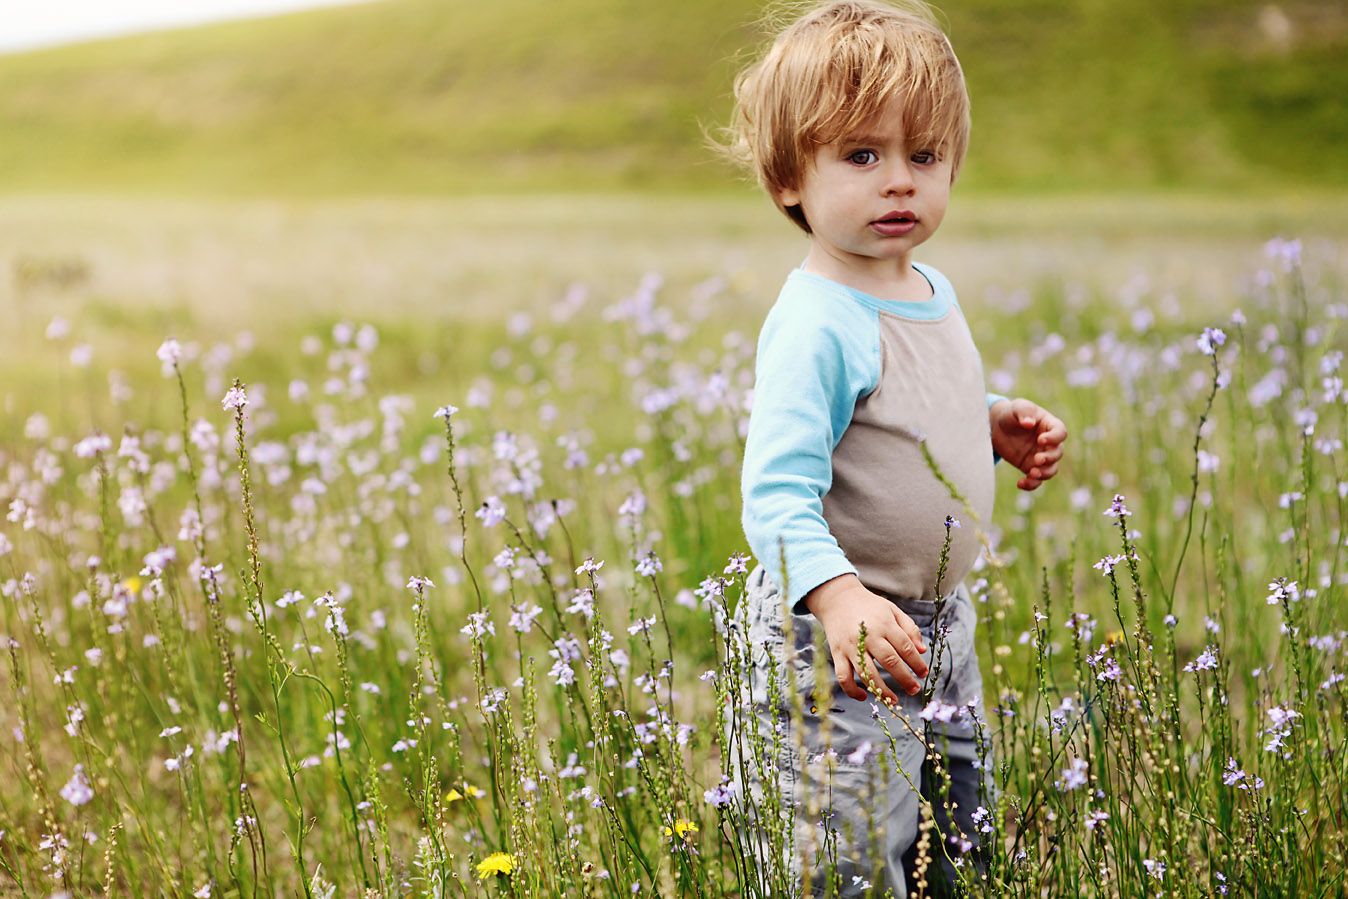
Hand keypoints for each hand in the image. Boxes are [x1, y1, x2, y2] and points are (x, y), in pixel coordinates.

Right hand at [804, 574, 928, 705]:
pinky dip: (852, 690)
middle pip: (889, 661)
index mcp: (884, 624)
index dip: (916, 662)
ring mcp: (850, 646)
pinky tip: (864, 696)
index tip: (924, 673)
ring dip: (882, 690)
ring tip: (894, 700)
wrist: (837, 598)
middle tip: (914, 689)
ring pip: (867, 673)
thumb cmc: (869, 606)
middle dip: (904, 678)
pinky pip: (843, 676)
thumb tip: (922, 651)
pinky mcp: (837, 653)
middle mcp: (867, 636)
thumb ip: (909, 628)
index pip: (904, 646)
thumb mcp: (892, 610)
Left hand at [990, 397, 1066, 490]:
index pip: (1060, 432)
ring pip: (1051, 469)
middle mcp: (1049, 443)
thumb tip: (1029, 423)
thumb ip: (1024, 411)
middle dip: (1049, 458)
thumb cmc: (1011, 414)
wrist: (997, 427)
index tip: (1040, 440)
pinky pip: (1036, 479)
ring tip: (1031, 473)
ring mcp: (1041, 456)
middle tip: (1036, 459)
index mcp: (1050, 426)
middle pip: (1058, 453)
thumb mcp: (1017, 407)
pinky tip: (1020, 483)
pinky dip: (1031, 484)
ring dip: (1044, 474)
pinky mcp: (1030, 467)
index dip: (1054, 438)